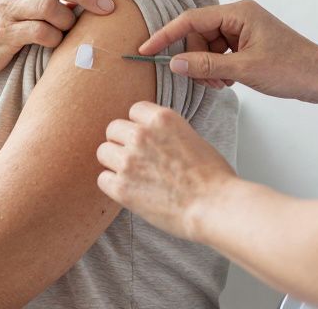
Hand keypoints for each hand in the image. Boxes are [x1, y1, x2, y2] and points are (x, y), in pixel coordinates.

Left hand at [96, 101, 235, 240]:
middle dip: (123, 143)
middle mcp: (141, 135)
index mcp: (162, 119)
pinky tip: (130, 191)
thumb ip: (166, 133)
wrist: (215, 207)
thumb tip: (152, 137)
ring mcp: (129, 160)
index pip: (134, 110)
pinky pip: (102, 179)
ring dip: (115, 163)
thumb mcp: (192, 138)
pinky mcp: (121, 186)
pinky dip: (113, 186)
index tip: (145, 138)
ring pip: (103, 152)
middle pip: (113, 129)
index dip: (139, 125)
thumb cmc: (213, 178)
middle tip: (137, 159)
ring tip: (133, 176)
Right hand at [140, 0, 317, 105]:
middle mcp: (239, 16)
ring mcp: (244, 29)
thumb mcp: (244, 70)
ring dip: (207, 66)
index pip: (190, 20)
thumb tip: (174, 62)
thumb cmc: (293, 70)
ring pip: (207, 45)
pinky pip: (219, 52)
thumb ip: (205, 65)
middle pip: (197, 34)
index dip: (166, 35)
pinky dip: (218, 67)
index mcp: (238, 13)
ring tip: (222, 83)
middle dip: (195, 57)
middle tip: (207, 80)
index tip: (146, 50)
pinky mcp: (248, 42)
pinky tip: (229, 80)